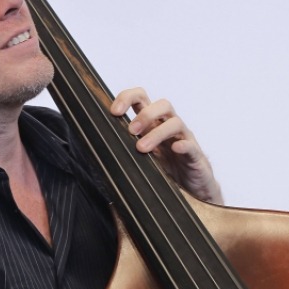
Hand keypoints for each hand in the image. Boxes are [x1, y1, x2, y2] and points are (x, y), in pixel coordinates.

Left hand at [110, 87, 222, 203]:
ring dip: (157, 133)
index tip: (114, 111)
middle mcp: (169, 127)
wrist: (191, 190)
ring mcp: (184, 139)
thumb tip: (93, 147)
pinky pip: (191, 145)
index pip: (141, 99)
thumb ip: (123, 148)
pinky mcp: (195, 156)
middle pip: (162, 105)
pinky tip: (174, 149)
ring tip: (142, 148)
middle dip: (145, 115)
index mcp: (153, 124)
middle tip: (130, 131)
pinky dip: (183, 145)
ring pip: (175, 123)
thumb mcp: (139, 157)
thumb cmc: (163, 169)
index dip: (127, 98)